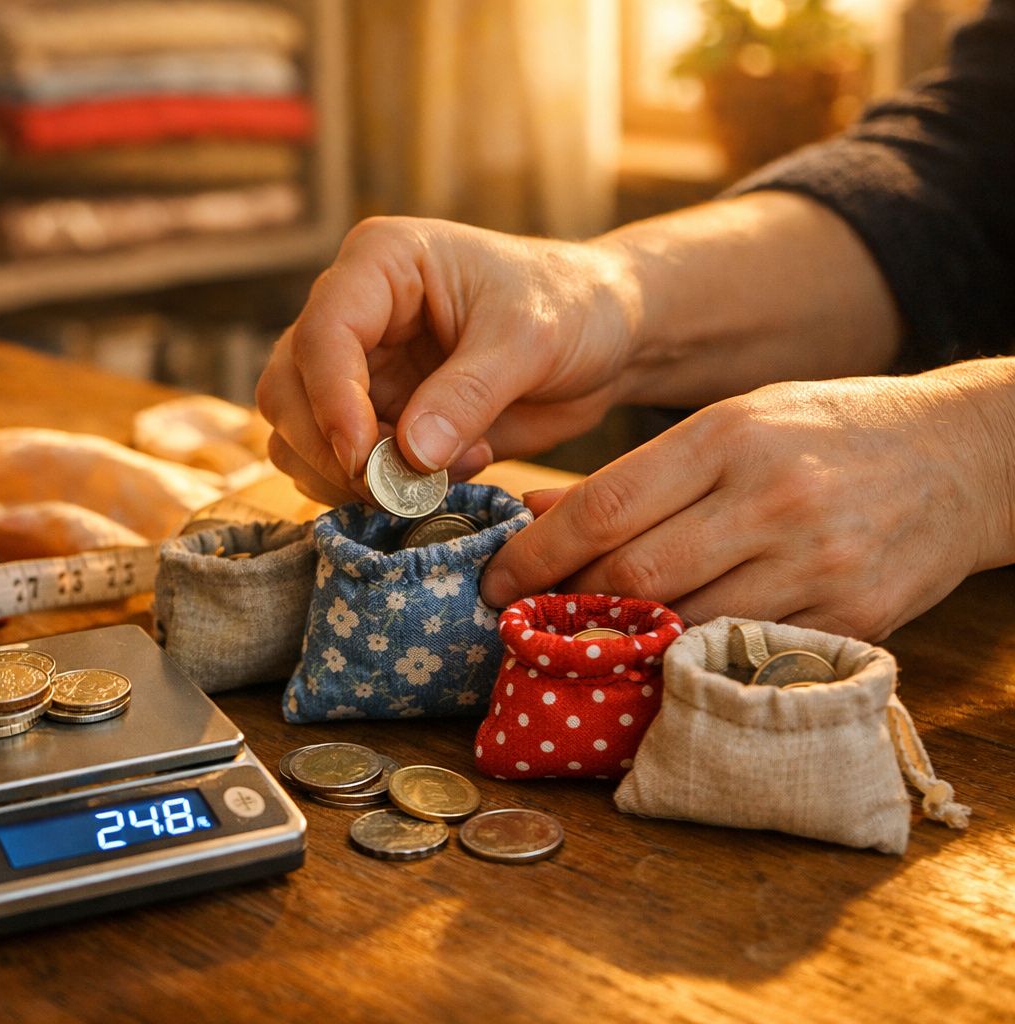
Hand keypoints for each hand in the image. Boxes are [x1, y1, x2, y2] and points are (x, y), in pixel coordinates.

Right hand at [255, 216, 640, 505]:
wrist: (608, 336)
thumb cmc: (574, 307)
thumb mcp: (530, 341)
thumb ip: (468, 395)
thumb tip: (410, 457)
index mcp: (381, 263)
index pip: (322, 333)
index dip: (332, 401)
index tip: (364, 459)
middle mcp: (354, 312)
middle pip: (287, 389)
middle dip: (330, 448)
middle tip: (394, 488)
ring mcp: (359, 368)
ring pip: (297, 434)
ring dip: (349, 476)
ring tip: (437, 477)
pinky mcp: (375, 416)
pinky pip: (338, 465)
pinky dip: (376, 489)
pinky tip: (447, 475)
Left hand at [481, 369, 1014, 639]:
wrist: (965, 456)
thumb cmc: (827, 433)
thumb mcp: (733, 422)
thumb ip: (638, 472)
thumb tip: (535, 510)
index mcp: (729, 436)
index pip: (606, 506)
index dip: (536, 555)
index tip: (494, 583)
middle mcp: (771, 498)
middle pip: (635, 575)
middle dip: (567, 607)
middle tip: (525, 622)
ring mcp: (817, 563)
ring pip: (684, 626)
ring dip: (622, 646)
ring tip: (581, 647)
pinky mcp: (855, 619)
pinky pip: (746, 656)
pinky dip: (693, 665)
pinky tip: (658, 663)